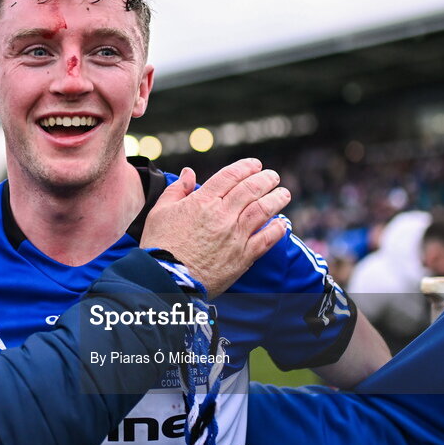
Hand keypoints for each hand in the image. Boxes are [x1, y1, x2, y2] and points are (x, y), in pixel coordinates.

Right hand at [140, 158, 289, 297]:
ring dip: (277, 199)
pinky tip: (282, 223)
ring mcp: (235, 236)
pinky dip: (278, 228)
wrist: (167, 279)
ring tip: (283, 193)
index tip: (256, 165)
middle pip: (251, 189)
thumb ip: (177, 190)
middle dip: (266, 179)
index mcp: (202, 201)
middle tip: (273, 176)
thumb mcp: (160, 212)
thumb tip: (188, 173)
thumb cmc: (159, 246)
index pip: (231, 176)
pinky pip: (267, 239)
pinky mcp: (243, 257)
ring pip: (263, 210)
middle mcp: (222, 215)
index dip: (247, 166)